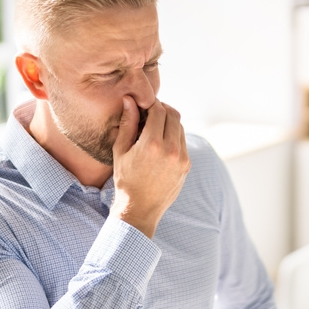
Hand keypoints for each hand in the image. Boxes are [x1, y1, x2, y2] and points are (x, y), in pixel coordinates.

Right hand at [109, 96, 189, 238]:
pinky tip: (161, 142)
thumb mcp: (121, 151)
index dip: (151, 103)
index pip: (159, 110)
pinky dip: (174, 136)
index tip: (144, 104)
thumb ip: (128, 123)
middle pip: (173, 115)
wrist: (140, 209)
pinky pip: (183, 142)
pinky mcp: (187, 165)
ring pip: (180, 127)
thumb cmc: (125, 180)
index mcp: (152, 144)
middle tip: (150, 112)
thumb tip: (130, 100)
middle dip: (162, 109)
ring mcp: (181, 158)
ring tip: (154, 128)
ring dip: (169, 122)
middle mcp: (170, 150)